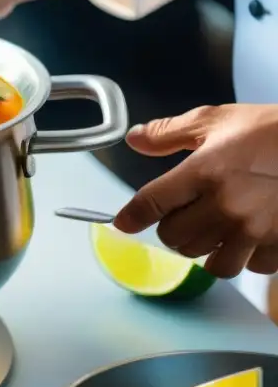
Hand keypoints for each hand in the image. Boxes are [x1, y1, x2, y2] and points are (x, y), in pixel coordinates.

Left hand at [113, 104, 277, 277]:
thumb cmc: (272, 130)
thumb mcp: (218, 119)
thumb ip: (170, 132)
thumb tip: (134, 138)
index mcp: (204, 172)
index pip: (151, 203)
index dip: (131, 216)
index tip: (123, 223)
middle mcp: (225, 205)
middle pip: (174, 238)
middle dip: (174, 226)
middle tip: (186, 212)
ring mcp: (254, 230)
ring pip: (207, 261)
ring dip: (206, 247)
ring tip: (214, 229)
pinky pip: (248, 267)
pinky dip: (244, 256)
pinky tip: (248, 236)